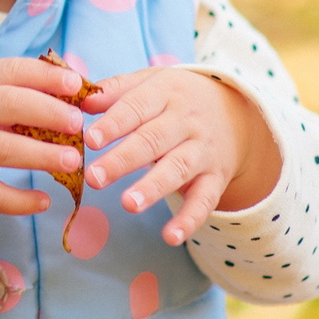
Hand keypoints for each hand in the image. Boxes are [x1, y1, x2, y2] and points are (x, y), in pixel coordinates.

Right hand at [0, 56, 89, 219]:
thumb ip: (16, 92)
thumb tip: (75, 90)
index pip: (9, 71)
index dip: (44, 76)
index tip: (76, 85)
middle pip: (6, 105)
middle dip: (47, 112)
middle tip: (78, 124)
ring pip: (1, 149)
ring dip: (40, 154)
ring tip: (73, 161)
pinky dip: (19, 200)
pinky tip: (44, 201)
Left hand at [77, 69, 280, 244]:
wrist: (236, 109)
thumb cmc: (176, 97)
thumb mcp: (150, 82)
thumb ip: (115, 90)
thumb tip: (82, 101)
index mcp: (166, 93)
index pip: (136, 107)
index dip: (113, 124)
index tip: (90, 140)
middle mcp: (187, 122)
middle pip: (153, 141)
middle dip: (123, 160)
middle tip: (94, 177)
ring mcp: (203, 151)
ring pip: (178, 169)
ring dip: (153, 188)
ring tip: (128, 204)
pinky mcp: (216, 177)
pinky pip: (205, 200)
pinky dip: (189, 220)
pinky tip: (170, 237)